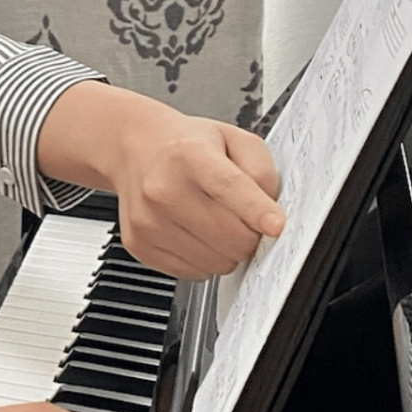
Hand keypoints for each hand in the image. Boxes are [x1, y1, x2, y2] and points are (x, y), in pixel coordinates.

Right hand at [109, 110, 283, 279]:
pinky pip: (194, 272)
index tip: (276, 226)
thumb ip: (261, 171)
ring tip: (215, 223)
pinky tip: (194, 234)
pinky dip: (204, 260)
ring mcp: (148, 221)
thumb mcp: (233, 139)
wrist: (135, 150)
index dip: (256, 210)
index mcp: (190, 155)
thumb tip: (271, 214)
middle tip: (244, 220)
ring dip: (227, 251)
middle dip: (250, 235)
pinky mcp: (140, 245)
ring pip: (216, 262)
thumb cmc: (187, 147)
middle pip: (230, 236)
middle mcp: (163, 188)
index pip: (228, 186)